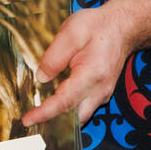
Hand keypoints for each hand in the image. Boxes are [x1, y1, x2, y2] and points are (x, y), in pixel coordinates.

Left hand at [22, 3, 130, 127]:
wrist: (122, 28)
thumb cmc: (98, 27)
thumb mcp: (72, 32)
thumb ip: (54, 56)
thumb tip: (42, 78)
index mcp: (91, 74)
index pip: (65, 101)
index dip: (45, 113)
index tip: (28, 120)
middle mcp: (100, 90)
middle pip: (74, 118)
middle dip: (52, 123)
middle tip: (29, 121)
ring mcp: (103, 94)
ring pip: (79, 116)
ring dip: (60, 118)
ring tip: (37, 115)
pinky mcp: (101, 94)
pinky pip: (83, 109)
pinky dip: (68, 111)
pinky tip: (52, 104)